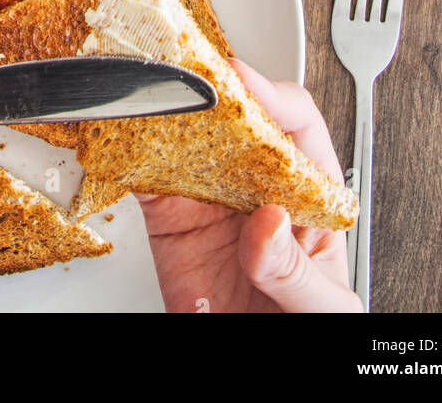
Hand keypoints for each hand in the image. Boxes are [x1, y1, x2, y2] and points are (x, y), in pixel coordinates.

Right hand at [140, 60, 362, 313]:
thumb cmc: (305, 331)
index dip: (271, 95)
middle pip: (235, 117)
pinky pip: (144, 178)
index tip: (245, 86)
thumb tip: (269, 223)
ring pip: (185, 138)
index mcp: (307, 193)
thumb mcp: (322, 308)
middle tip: (185, 76)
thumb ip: (296, 269)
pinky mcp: (169, 221)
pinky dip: (125, 154)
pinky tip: (119, 139)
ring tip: (146, 94)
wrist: (253, 364)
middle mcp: (257, 186)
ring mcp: (210, 199)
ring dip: (162, 110)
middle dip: (208, 89)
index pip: (296, 123)